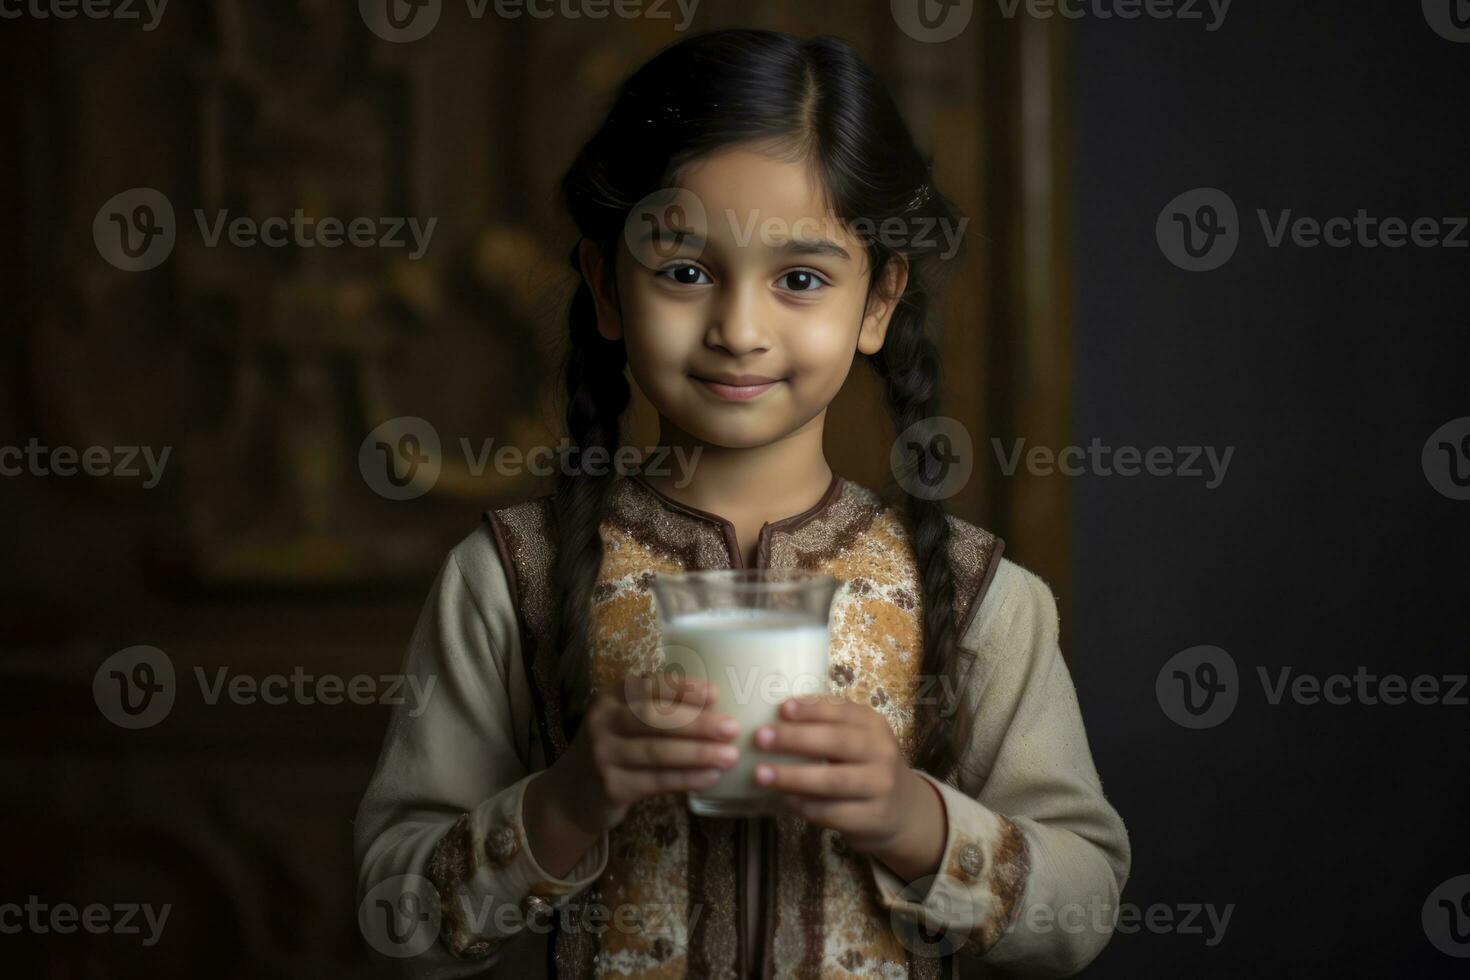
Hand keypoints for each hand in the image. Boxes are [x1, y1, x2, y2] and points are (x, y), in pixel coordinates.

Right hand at [543, 675, 741, 836]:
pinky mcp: (611, 787)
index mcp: (611, 698)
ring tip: (729, 756)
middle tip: (731, 728)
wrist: (571, 795)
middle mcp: (603, 722)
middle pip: (654, 719)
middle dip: (696, 723)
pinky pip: (656, 780)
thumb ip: (656, 709)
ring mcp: (603, 756)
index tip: (715, 693)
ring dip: (698, 754)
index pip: (649, 686)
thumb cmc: (615, 749)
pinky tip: (710, 777)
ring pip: (657, 752)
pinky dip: (687, 778)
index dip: (682, 689)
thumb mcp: (624, 721)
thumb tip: (715, 705)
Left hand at [752, 695, 942, 864]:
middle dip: (795, 739)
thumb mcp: (859, 740)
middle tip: (760, 738)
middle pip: (836, 742)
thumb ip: (827, 727)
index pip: (842, 710)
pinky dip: (806, 806)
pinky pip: (834, 812)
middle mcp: (882, 752)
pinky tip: (786, 800)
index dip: (811, 709)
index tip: (781, 709)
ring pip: (833, 780)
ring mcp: (881, 787)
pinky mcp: (874, 818)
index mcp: (874, 725)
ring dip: (793, 777)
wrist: (904, 812)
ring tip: (761, 775)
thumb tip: (775, 718)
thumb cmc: (866, 768)